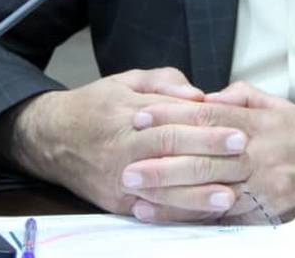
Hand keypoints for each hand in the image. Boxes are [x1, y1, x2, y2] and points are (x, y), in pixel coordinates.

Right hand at [0, 68, 249, 221]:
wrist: (51, 138)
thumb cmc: (97, 105)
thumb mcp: (128, 81)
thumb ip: (165, 83)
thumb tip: (198, 96)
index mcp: (128, 114)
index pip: (174, 122)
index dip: (207, 128)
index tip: (238, 131)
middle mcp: (123, 148)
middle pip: (170, 153)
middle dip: (209, 156)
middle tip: (243, 156)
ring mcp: (118, 179)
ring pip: (161, 189)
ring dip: (196, 195)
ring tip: (228, 196)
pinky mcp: (116, 202)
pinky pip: (151, 210)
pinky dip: (177, 214)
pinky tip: (201, 214)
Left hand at [128, 81, 294, 231]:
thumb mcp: (283, 108)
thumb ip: (244, 98)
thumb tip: (210, 97)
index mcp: (261, 124)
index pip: (209, 118)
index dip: (172, 116)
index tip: (141, 116)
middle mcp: (261, 155)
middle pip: (203, 157)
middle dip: (161, 161)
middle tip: (126, 163)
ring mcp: (264, 187)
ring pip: (208, 190)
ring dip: (168, 194)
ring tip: (135, 194)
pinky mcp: (267, 214)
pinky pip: (223, 217)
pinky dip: (191, 217)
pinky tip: (165, 216)